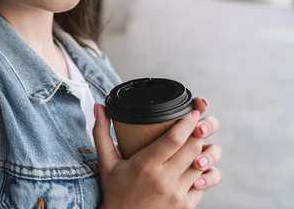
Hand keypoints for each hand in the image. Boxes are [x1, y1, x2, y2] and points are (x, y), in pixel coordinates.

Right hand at [94, 98, 215, 208]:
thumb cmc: (115, 190)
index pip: (173, 139)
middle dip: (200, 131)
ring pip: (202, 164)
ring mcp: (178, 194)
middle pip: (193, 148)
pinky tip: (197, 162)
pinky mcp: (186, 205)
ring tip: (200, 140)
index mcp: (145, 165)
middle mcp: (164, 180)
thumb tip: (99, 106)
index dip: (187, 122)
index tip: (192, 111)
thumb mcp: (106, 162)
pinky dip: (205, 170)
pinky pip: (205, 182)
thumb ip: (102, 133)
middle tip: (199, 121)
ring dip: (205, 149)